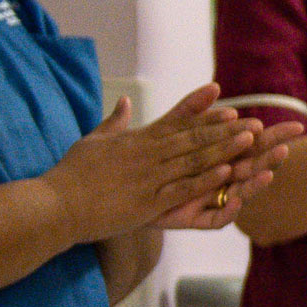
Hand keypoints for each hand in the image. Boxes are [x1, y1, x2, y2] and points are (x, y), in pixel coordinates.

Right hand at [44, 83, 282, 242]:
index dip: (204, 114)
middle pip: (192, 139)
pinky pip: (181, 188)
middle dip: (224, 131)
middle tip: (251, 122)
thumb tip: (124, 101)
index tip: (228, 105)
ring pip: (192, 160)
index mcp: (136, 140)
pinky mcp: (147, 202)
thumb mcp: (93, 140)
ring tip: (248, 140)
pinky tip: (226, 173)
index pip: (176, 123)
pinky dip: (204, 179)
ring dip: (222, 149)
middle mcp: (146, 155)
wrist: (54, 205)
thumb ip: (114, 121)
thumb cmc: (71, 175)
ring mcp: (148, 178)